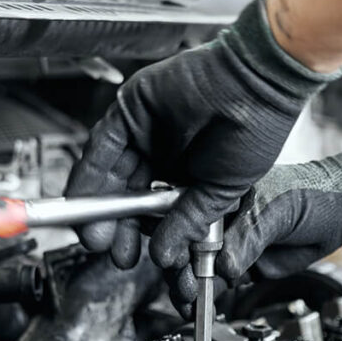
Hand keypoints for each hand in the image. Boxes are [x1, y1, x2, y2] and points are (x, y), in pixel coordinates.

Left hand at [65, 0, 340, 271]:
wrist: (257, 83)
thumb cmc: (256, 130)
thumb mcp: (221, 190)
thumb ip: (188, 221)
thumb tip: (164, 255)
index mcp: (186, 173)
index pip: (152, 209)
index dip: (140, 233)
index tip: (131, 256)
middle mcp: (162, 152)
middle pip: (126, 193)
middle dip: (115, 224)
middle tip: (109, 249)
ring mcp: (144, 131)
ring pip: (109, 173)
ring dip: (97, 205)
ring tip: (95, 235)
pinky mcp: (130, 110)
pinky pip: (102, 144)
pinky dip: (89, 174)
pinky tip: (84, 200)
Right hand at [176, 147, 341, 302]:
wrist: (339, 214)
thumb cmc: (311, 194)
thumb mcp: (276, 211)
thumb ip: (248, 238)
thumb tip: (224, 267)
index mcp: (219, 193)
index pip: (182, 212)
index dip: (169, 235)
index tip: (168, 257)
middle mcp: (216, 217)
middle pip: (181, 245)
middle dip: (177, 268)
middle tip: (184, 285)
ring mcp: (226, 242)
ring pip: (195, 268)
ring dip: (188, 287)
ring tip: (190, 303)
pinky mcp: (239, 265)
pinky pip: (215, 283)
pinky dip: (205, 298)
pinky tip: (199, 308)